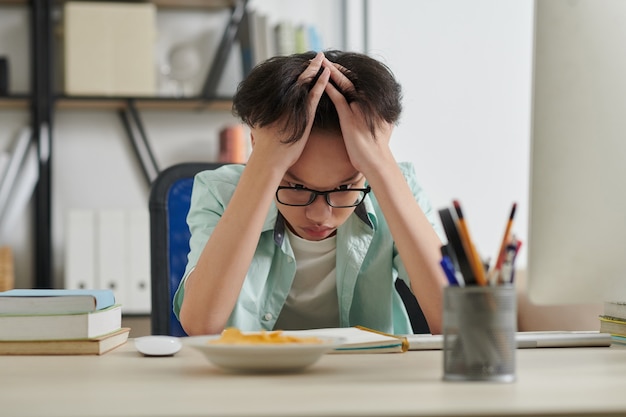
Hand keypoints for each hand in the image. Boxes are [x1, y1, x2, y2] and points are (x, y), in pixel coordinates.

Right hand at [249, 52, 330, 172]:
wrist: (270, 157)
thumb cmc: (265, 146)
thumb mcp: (259, 126)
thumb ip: (260, 118)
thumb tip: (255, 119)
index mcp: (274, 100)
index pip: (287, 81)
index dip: (297, 72)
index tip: (303, 65)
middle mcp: (283, 98)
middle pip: (297, 76)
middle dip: (307, 66)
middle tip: (316, 55)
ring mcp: (295, 104)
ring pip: (306, 81)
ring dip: (315, 68)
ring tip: (322, 57)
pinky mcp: (305, 113)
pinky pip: (315, 92)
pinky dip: (322, 81)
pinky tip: (327, 71)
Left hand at [322, 58, 394, 174]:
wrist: (376, 160)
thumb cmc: (378, 147)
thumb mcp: (384, 125)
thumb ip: (379, 115)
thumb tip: (382, 114)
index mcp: (374, 101)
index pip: (357, 81)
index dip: (345, 73)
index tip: (335, 66)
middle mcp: (368, 101)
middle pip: (350, 78)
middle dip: (335, 67)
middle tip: (323, 58)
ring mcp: (359, 107)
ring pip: (343, 83)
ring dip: (330, 72)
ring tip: (319, 63)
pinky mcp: (349, 116)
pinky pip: (337, 97)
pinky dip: (328, 87)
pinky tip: (320, 80)